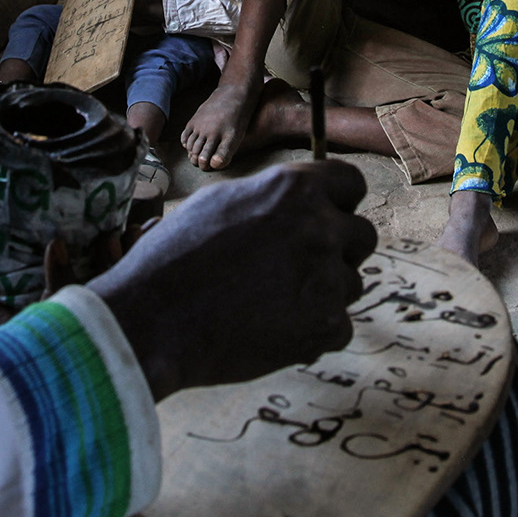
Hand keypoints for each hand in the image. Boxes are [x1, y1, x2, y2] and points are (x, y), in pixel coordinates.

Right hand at [89, 161, 377, 400]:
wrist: (155, 319)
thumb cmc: (174, 258)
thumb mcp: (218, 201)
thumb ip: (269, 197)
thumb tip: (294, 201)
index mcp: (294, 189)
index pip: (351, 183)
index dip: (339, 202)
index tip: (327, 217)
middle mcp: (318, 227)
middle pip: (362, 236)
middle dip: (337, 250)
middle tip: (297, 268)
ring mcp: (326, 277)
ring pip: (350, 283)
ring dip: (323, 294)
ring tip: (273, 303)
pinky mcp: (326, 325)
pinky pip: (339, 326)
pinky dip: (313, 333)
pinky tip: (273, 330)